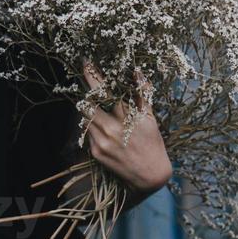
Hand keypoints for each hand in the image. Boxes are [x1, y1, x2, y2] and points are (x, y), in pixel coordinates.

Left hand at [79, 61, 172, 198]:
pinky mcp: (95, 152)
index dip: (94, 76)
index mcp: (127, 119)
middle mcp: (111, 130)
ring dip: (88, 107)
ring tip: (97, 103)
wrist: (149, 176)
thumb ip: (143, 94)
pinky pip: (87, 131)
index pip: (106, 92)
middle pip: (87, 103)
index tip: (86, 62)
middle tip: (87, 80)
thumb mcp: (151, 118)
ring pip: (85, 116)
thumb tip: (137, 71)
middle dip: (85, 91)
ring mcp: (101, 142)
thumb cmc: (152, 143)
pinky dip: (92, 123)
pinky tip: (101, 124)